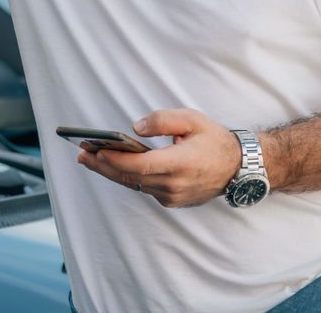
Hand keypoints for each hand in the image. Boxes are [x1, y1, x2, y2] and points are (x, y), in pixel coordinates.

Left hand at [75, 109, 241, 207]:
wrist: (239, 168)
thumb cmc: (214, 140)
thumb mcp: (192, 119)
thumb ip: (163, 120)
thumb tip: (136, 128)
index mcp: (181, 163)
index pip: (140, 166)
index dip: (115, 160)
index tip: (95, 150)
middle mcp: (175, 184)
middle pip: (130, 178)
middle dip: (103, 165)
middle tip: (81, 155)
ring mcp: (173, 196)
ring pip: (134, 185)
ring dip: (111, 172)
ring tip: (89, 159)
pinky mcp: (172, 201)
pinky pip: (143, 189)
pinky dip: (127, 178)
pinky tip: (113, 167)